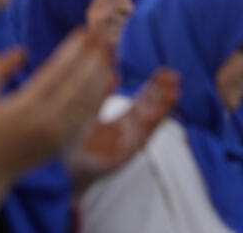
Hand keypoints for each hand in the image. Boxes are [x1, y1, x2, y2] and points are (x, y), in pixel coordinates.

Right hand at [0, 30, 113, 232]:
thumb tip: (22, 52)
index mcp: (25, 108)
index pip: (57, 72)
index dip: (72, 50)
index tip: (82, 32)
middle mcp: (47, 122)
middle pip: (79, 84)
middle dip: (92, 58)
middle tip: (101, 36)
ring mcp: (59, 135)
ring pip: (88, 100)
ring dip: (100, 74)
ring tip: (106, 52)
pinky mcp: (65, 143)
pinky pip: (88, 116)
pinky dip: (99, 95)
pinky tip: (105, 78)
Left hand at [66, 68, 179, 194]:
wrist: (68, 171)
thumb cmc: (79, 144)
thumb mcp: (91, 114)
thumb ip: (102, 94)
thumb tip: (112, 74)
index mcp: (125, 121)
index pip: (144, 100)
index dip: (155, 86)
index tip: (165, 71)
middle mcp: (131, 132)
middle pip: (151, 109)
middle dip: (162, 93)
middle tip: (174, 76)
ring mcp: (129, 144)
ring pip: (149, 124)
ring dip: (162, 110)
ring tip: (174, 93)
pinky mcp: (123, 157)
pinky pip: (136, 142)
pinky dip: (145, 130)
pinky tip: (151, 116)